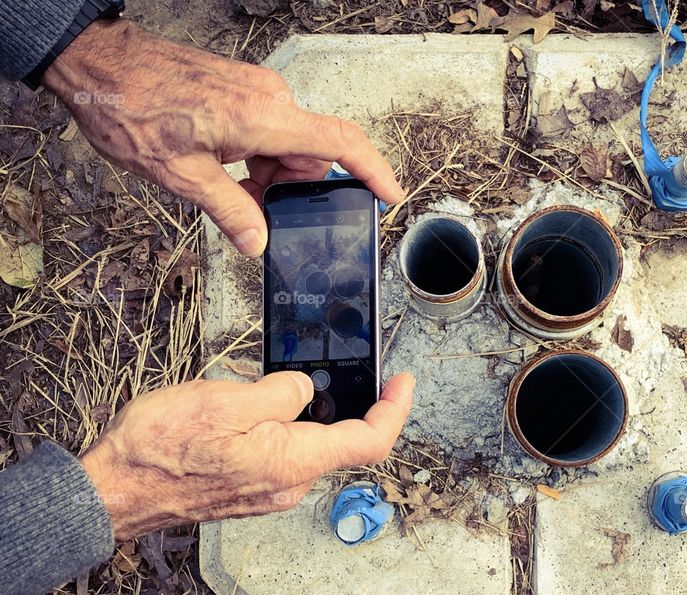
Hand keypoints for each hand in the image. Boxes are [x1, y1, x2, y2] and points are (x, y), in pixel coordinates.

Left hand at [41, 19, 403, 255]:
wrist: (100, 63)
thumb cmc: (133, 108)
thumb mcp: (181, 175)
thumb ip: (229, 211)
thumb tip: (258, 242)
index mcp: (265, 119)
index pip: (341, 143)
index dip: (373, 172)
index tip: (390, 196)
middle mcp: (271, 99)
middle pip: (312, 156)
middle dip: (289, 187)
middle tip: (248, 202)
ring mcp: (258, 91)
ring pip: (288, 147)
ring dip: (267, 173)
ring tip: (221, 179)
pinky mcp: (245, 91)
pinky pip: (269, 131)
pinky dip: (255, 155)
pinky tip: (220, 162)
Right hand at [79, 372, 415, 539]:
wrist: (113, 492)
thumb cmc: (160, 450)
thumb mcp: (227, 400)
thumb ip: (281, 392)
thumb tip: (307, 390)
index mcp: (292, 462)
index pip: (370, 441)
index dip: (395, 409)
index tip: (402, 381)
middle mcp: (288, 485)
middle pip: (341, 442)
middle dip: (346, 402)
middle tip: (337, 366)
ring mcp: (269, 492)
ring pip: (308, 446)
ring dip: (307, 414)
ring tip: (276, 382)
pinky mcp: (249, 491)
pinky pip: (282, 455)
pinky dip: (283, 428)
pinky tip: (253, 409)